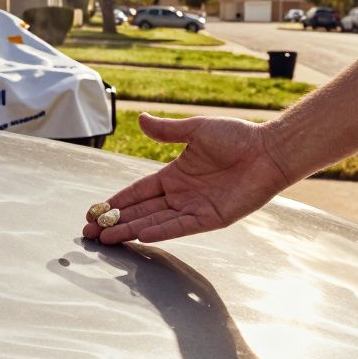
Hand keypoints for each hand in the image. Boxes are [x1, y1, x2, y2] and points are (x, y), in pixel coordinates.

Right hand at [84, 113, 291, 243]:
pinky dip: (160, 231)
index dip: (117, 200)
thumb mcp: (196, 130)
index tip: (95, 210)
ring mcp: (194, 208)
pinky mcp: (210, 218)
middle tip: (90, 232)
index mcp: (175, 174)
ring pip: (154, 222)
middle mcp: (181, 194)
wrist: (267, 151)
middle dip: (115, 221)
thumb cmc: (237, 136)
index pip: (138, 191)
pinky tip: (140, 234)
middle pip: (140, 211)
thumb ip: (167, 130)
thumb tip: (140, 119)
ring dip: (130, 230)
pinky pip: (180, 227)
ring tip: (106, 239)